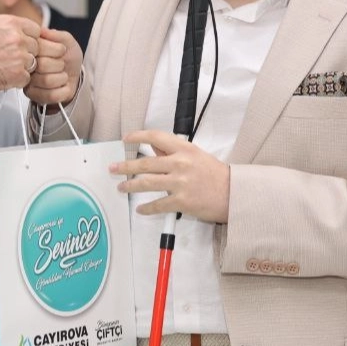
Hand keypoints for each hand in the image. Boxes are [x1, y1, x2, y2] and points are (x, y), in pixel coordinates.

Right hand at [0, 15, 40, 94]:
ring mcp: (20, 57)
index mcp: (11, 23)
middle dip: (25, 52)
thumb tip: (10, 25)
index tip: (23, 44)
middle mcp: (18, 38)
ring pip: (32, 63)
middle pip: (36, 46)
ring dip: (21, 67)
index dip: (29, 37)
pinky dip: (16, 80)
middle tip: (9, 58)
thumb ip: (1, 23)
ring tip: (4, 68)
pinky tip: (3, 77)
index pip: (35, 29)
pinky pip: (26, 78)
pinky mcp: (17, 75)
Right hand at [23, 27, 81, 106]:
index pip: (39, 47)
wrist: (76, 74)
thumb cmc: (68, 56)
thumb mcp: (66, 41)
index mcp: (32, 51)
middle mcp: (27, 67)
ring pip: (46, 81)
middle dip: (59, 64)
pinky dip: (63, 90)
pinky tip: (61, 86)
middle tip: (61, 64)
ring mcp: (29, 83)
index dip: (56, 50)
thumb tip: (42, 31)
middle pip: (42, 65)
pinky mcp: (36, 97)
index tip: (60, 51)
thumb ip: (56, 35)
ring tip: (62, 75)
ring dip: (61, 78)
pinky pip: (51, 95)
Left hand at [110, 130, 229, 222]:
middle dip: (125, 166)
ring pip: (146, 183)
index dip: (138, 136)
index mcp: (184, 149)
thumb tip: (153, 146)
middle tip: (113, 168)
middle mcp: (180, 164)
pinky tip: (140, 209)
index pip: (156, 137)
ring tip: (121, 188)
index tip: (126, 139)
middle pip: (145, 163)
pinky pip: (157, 205)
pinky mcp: (181, 201)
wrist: (233, 194)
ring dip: (130, 186)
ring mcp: (180, 183)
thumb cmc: (215, 174)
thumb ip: (174, 151)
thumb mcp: (195, 155)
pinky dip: (146, 208)